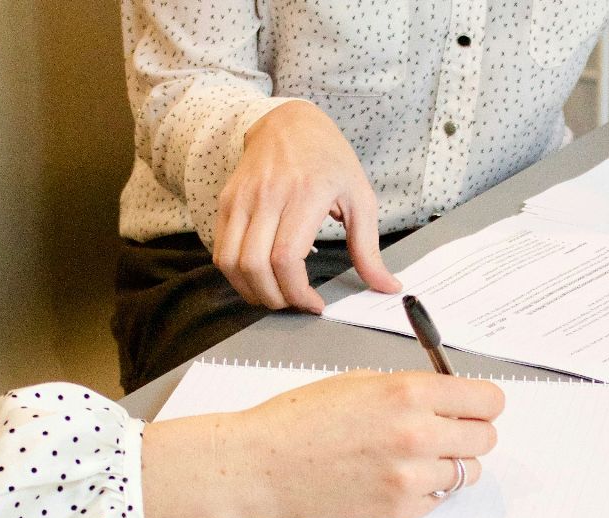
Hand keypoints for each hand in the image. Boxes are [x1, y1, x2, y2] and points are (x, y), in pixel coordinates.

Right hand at [141, 371, 503, 517]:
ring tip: (415, 457)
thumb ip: (412, 389)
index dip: (483, 403)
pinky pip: (438, 499)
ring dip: (450, 464)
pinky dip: (426, 490)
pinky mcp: (399, 511)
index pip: (488, 401)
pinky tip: (394, 478)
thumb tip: (451, 399)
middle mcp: (418, 435)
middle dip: (469, 432)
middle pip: (486, 438)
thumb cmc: (302, 418)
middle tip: (445, 432)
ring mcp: (410, 478)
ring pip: (467, 473)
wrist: (263, 463)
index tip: (475, 406)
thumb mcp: (362, 381)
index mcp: (409, 393)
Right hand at [214, 101, 402, 313]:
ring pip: (230, 262)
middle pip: (255, 266)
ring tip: (275, 295)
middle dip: (275, 298)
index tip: (314, 304)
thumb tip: (387, 286)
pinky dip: (236, 274)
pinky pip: (221, 250)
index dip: (297, 292)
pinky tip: (258, 277)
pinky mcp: (226, 201)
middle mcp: (268, 195)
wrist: (289, 123)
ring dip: (251, 291)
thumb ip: (369, 248)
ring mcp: (242, 198)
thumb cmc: (329, 160)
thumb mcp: (360, 198)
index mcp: (305, 194)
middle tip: (294, 303)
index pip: (286, 258)